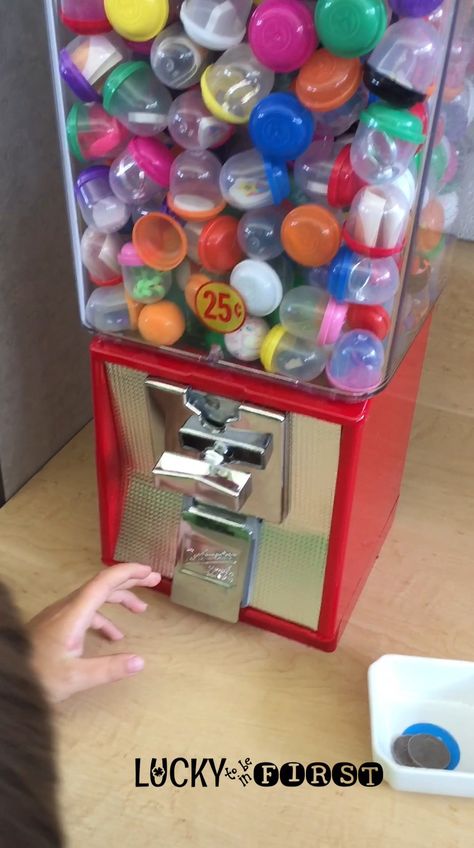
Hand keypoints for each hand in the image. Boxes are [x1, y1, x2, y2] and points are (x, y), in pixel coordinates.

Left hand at [29, 564, 160, 702]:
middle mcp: (67, 607)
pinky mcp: (57, 624)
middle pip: (102, 584)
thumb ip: (109, 668)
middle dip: (129, 580)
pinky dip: (104, 617)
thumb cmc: (38, 675)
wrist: (9, 674)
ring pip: (94, 598)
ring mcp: (60, 614)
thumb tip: (140, 661)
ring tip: (141, 609)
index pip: (104, 582)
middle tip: (154, 580)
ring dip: (118, 599)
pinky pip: (86, 612)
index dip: (127, 572)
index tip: (148, 572)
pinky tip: (114, 636)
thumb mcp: (75, 677)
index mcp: (74, 613)